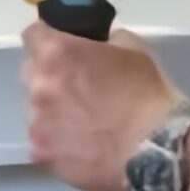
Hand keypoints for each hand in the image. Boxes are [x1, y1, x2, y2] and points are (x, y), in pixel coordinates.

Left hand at [21, 24, 183, 190]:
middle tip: (76, 88)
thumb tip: (96, 47)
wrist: (158, 149)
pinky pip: (42, 142)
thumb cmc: (149, 94)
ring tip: (82, 123)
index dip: (47, 40)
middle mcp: (39, 86)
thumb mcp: (132, 48)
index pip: (32, 35)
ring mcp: (37, 123)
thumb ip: (103, 43)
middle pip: (31, 73)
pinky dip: (57, 141)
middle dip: (49, 76)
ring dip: (52, 111)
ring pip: (36, 110)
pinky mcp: (42, 155)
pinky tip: (81, 146)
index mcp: (57, 53)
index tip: (61, 50)